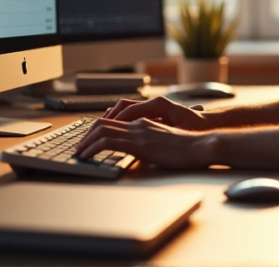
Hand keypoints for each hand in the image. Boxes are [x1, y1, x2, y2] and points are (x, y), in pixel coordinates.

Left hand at [74, 117, 213, 168]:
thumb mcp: (165, 142)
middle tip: (78, 147)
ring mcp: (138, 132)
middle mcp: (138, 124)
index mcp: (145, 123)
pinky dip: (92, 148)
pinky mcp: (138, 143)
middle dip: (87, 135)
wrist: (200, 146)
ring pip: (101, 130)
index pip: (114, 121)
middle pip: (104, 123)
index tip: (88, 140)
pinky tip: (86, 157)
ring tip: (78, 152)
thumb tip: (143, 150)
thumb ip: (151, 142)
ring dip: (86, 141)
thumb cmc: (188, 148)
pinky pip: (107, 142)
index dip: (98, 129)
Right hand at [103, 96, 208, 130]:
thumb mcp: (179, 128)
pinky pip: (132, 115)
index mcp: (158, 104)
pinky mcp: (153, 114)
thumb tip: (143, 126)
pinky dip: (121, 121)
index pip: (128, 111)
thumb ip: (160, 127)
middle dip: (107, 119)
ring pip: (125, 110)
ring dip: (112, 118)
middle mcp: (153, 103)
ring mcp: (152, 107)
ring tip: (99, 131)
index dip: (114, 122)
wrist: (208, 125)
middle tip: (94, 132)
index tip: (102, 132)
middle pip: (122, 107)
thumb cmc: (197, 125)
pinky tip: (115, 131)